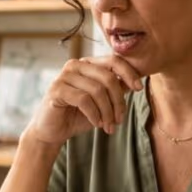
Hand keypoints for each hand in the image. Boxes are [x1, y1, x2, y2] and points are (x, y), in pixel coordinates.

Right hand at [24, 56, 143, 146]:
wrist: (52, 131)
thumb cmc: (77, 115)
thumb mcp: (102, 102)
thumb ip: (115, 90)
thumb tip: (135, 82)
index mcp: (87, 64)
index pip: (113, 60)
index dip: (129, 73)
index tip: (139, 88)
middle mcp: (75, 65)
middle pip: (108, 77)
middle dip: (118, 101)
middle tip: (119, 120)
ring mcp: (64, 76)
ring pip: (97, 90)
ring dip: (107, 112)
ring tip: (108, 126)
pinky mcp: (56, 89)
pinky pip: (84, 100)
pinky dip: (94, 114)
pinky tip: (96, 123)